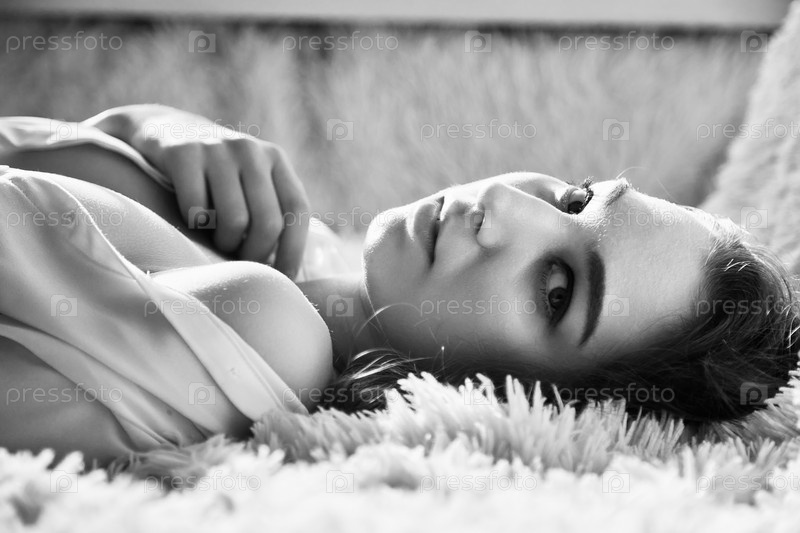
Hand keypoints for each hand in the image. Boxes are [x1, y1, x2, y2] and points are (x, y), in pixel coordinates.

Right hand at [124, 107, 309, 277]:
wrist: (164, 128)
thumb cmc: (216, 173)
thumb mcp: (250, 179)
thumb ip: (271, 210)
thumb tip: (289, 272)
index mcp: (275, 158)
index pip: (297, 209)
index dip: (293, 249)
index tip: (285, 277)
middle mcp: (250, 150)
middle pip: (268, 223)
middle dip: (256, 254)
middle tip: (242, 262)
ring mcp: (216, 149)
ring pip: (234, 221)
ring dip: (224, 243)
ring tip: (217, 239)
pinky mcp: (182, 154)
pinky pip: (197, 211)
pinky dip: (195, 226)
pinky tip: (193, 219)